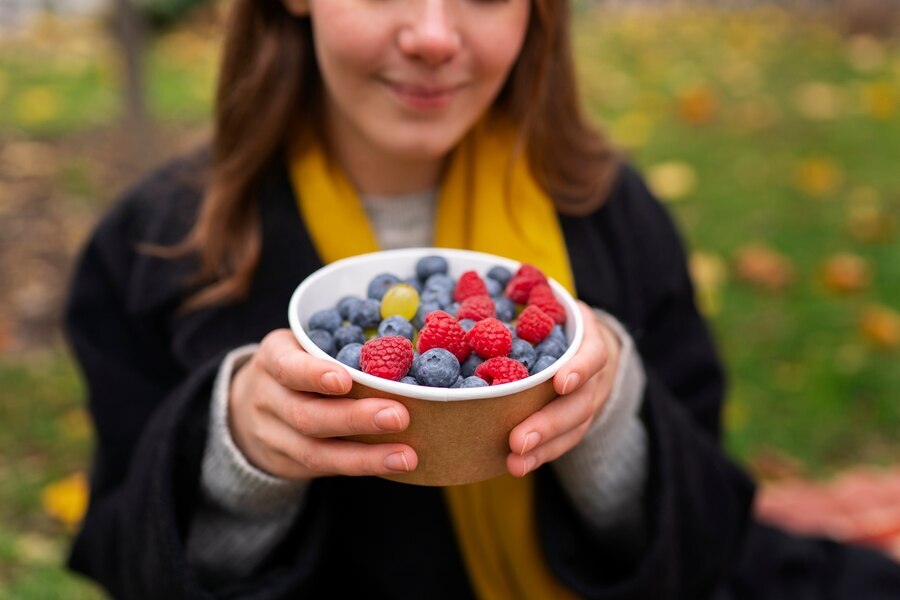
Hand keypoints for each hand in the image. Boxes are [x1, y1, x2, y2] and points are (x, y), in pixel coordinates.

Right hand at [228, 329, 417, 479]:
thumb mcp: (302, 346)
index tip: (345, 380)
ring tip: (405, 456)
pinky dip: (361, 467)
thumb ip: (339, 346)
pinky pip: (324, 468)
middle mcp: (267, 398)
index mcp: (273, 358)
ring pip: (315, 452)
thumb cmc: (295, 367)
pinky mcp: (287, 464)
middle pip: (306, 415)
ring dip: (365, 456)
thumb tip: (403, 346)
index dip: (315, 375)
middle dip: (354, 418)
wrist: (246, 407)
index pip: (288, 367)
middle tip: (398, 416)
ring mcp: (273, 436)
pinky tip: (393, 465)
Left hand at [507, 301, 619, 476]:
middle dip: (549, 423)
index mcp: (589, 341)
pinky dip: (540, 456)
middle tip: (518, 439)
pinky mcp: (576, 424)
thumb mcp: (551, 305)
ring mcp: (588, 403)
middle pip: (579, 403)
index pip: (593, 355)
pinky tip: (515, 467)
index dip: (580, 368)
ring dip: (543, 448)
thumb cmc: (557, 322)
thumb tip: (477, 287)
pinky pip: (562, 444)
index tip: (560, 382)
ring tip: (514, 462)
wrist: (589, 345)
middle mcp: (594, 377)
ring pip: (572, 430)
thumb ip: (529, 301)